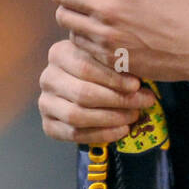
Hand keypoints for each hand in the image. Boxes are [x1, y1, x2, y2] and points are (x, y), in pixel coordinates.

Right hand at [38, 37, 156, 143]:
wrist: (86, 85)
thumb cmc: (102, 67)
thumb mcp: (106, 58)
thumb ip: (117, 63)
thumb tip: (137, 80)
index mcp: (59, 53)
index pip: (85, 67)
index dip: (113, 78)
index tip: (137, 85)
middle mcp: (48, 78)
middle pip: (83, 93)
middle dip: (118, 100)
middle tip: (143, 102)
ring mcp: (45, 103)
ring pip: (77, 115)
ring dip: (111, 118)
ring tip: (134, 115)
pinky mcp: (49, 124)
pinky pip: (74, 134)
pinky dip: (102, 134)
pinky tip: (122, 130)